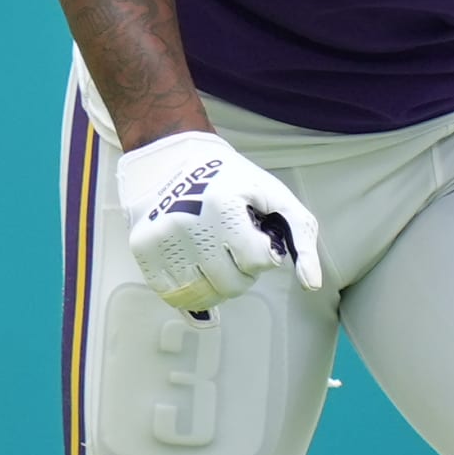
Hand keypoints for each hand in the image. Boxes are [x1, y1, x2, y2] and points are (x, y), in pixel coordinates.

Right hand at [116, 131, 321, 310]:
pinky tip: (193, 266)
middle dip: (242, 271)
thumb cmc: (231, 181)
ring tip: (214, 256)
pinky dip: (190, 290)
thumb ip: (301, 237)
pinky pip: (172, 296)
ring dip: (217, 284)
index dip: (263, 250)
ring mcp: (162, 239)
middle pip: (233, 285)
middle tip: (233, 246)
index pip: (260, 262)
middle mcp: (188, 225)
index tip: (253, 231)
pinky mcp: (142, 249)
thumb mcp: (274, 196)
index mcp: (224, 208)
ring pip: (204, 296)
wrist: (173, 158)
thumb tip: (310, 285)